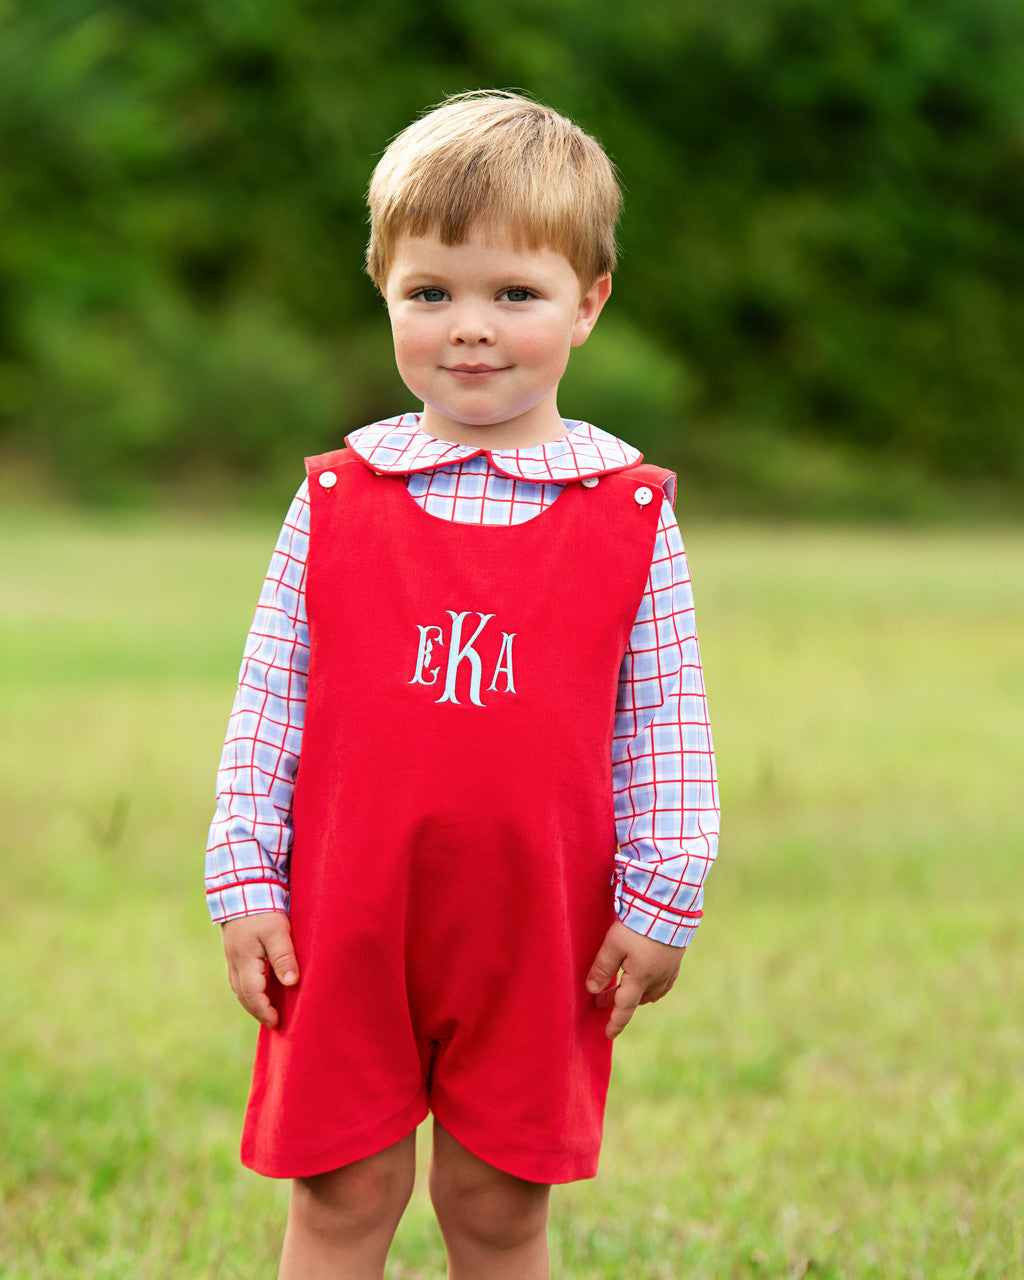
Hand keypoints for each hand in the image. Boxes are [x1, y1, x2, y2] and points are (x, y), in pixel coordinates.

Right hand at [221, 911, 298, 1027]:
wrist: (241, 889)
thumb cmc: (263, 911)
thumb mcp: (277, 932)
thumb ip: (284, 957)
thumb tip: (292, 983)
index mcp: (244, 962)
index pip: (253, 996)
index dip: (265, 1012)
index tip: (278, 1022)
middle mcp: (234, 963)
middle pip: (243, 996)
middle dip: (258, 1011)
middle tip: (274, 1022)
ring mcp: (231, 957)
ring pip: (239, 988)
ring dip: (252, 1002)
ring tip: (267, 1011)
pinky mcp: (234, 951)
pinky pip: (238, 978)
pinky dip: (248, 990)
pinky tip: (258, 990)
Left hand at [585, 918, 683, 1038]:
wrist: (670, 908)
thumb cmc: (639, 925)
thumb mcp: (614, 944)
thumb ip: (602, 968)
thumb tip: (592, 989)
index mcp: (640, 979)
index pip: (624, 1007)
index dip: (615, 1022)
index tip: (608, 1034)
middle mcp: (656, 979)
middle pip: (635, 998)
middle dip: (616, 1001)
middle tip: (599, 999)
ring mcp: (668, 971)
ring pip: (650, 992)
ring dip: (634, 993)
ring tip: (621, 989)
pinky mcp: (675, 960)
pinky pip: (663, 983)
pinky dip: (651, 987)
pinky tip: (647, 981)